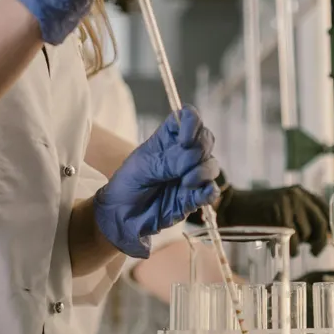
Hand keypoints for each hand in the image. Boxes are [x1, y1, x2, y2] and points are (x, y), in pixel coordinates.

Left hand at [94, 107, 219, 258]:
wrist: (121, 216)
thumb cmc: (128, 184)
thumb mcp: (143, 167)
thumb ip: (168, 161)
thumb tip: (192, 157)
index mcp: (168, 139)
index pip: (188, 118)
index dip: (192, 122)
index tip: (185, 139)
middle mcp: (183, 154)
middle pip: (206, 139)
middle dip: (201, 148)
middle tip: (186, 162)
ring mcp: (191, 175)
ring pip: (212, 165)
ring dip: (203, 171)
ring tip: (186, 183)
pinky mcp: (194, 197)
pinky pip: (212, 191)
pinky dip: (209, 191)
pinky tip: (199, 194)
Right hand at [213, 183, 333, 255]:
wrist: (231, 206)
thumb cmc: (258, 215)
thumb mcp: (284, 212)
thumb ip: (304, 220)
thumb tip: (328, 238)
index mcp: (301, 193)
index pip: (327, 210)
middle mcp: (298, 195)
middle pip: (321, 223)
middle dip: (322, 241)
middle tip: (317, 252)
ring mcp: (288, 203)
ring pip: (307, 234)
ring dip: (300, 245)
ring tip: (287, 243)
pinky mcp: (279, 214)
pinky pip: (294, 241)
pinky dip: (290, 250)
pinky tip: (282, 247)